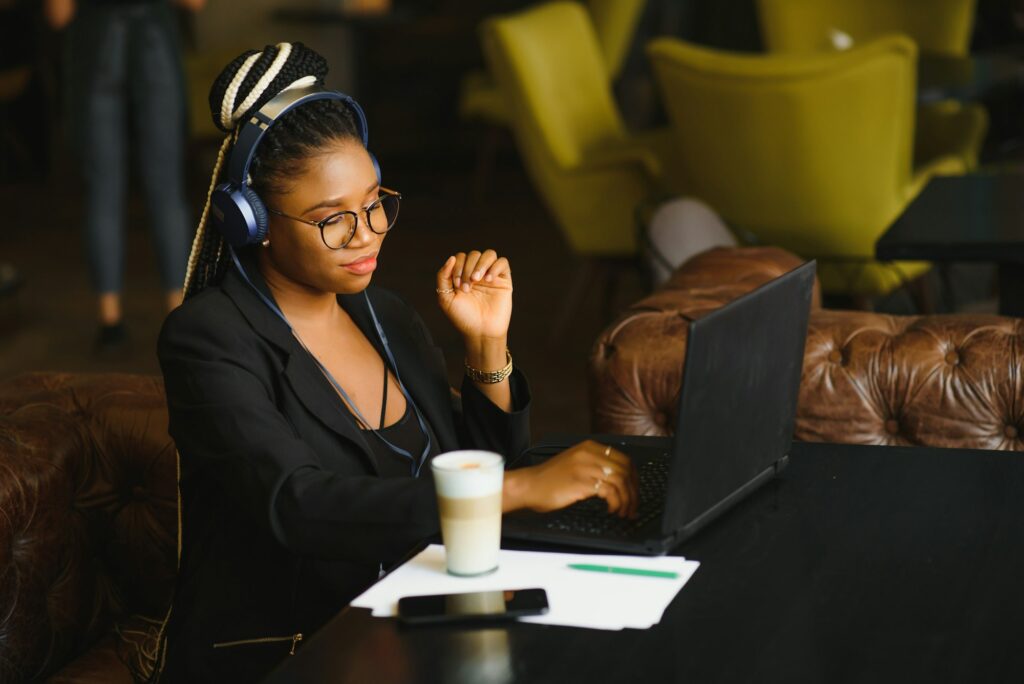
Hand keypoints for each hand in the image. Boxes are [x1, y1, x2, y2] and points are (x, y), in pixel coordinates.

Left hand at [436, 250, 512, 341]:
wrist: (480, 332)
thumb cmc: (463, 317)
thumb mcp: (445, 298)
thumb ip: (443, 277)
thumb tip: (451, 258)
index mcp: (463, 276)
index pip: (460, 258)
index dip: (457, 267)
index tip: (457, 286)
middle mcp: (477, 273)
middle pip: (474, 255)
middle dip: (468, 268)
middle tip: (467, 287)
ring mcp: (491, 276)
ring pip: (489, 254)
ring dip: (481, 264)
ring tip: (478, 280)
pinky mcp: (504, 281)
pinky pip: (503, 262)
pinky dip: (495, 267)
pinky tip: (489, 280)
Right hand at [505, 440, 638, 517]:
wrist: (528, 486)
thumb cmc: (550, 480)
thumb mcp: (575, 464)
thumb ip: (595, 466)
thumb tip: (620, 481)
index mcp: (589, 447)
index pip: (625, 459)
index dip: (634, 478)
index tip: (634, 492)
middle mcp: (589, 453)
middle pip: (626, 470)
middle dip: (633, 492)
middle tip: (633, 506)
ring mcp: (585, 467)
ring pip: (620, 481)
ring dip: (626, 500)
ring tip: (623, 512)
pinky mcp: (581, 482)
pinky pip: (610, 492)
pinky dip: (616, 503)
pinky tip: (611, 510)